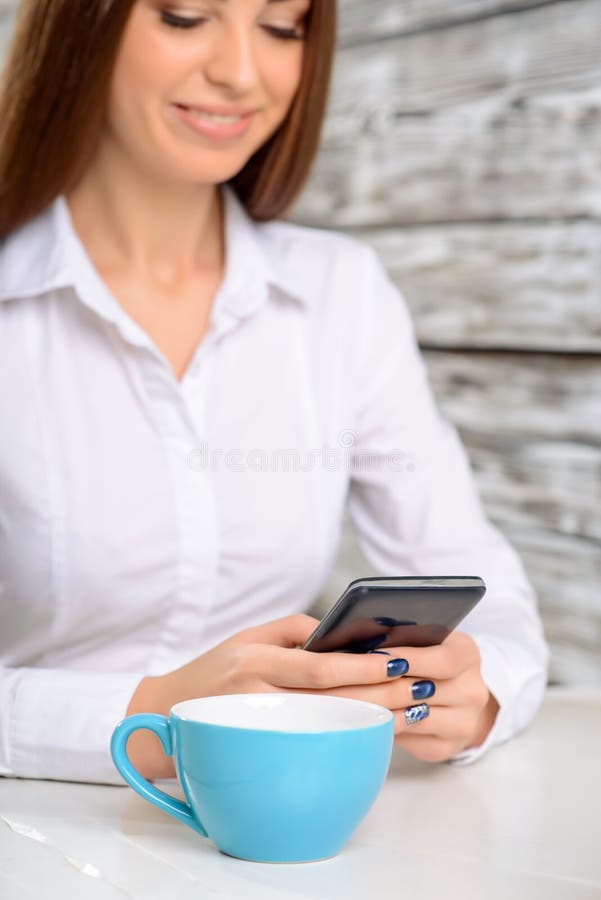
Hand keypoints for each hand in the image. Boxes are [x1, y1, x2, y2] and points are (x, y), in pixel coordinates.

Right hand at [124, 614, 413, 778]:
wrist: (164, 714)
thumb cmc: (214, 669)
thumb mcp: (248, 635)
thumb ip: (295, 630)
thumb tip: (344, 636)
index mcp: (253, 658)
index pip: (318, 666)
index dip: (362, 668)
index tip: (398, 662)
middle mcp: (254, 695)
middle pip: (330, 701)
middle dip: (380, 696)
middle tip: (420, 689)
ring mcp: (257, 728)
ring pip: (326, 726)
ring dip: (372, 720)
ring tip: (410, 712)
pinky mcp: (258, 751)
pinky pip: (313, 743)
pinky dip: (348, 736)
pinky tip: (375, 732)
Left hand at [315, 631, 498, 761]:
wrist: (452, 695)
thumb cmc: (425, 657)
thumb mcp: (419, 637)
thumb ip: (397, 634)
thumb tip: (362, 635)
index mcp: (467, 654)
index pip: (442, 659)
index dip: (407, 658)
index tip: (372, 654)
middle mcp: (472, 691)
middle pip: (425, 692)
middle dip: (379, 687)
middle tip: (342, 683)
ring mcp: (463, 723)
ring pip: (414, 719)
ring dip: (376, 710)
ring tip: (342, 702)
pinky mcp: (446, 747)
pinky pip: (410, 739)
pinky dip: (384, 728)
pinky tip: (360, 719)